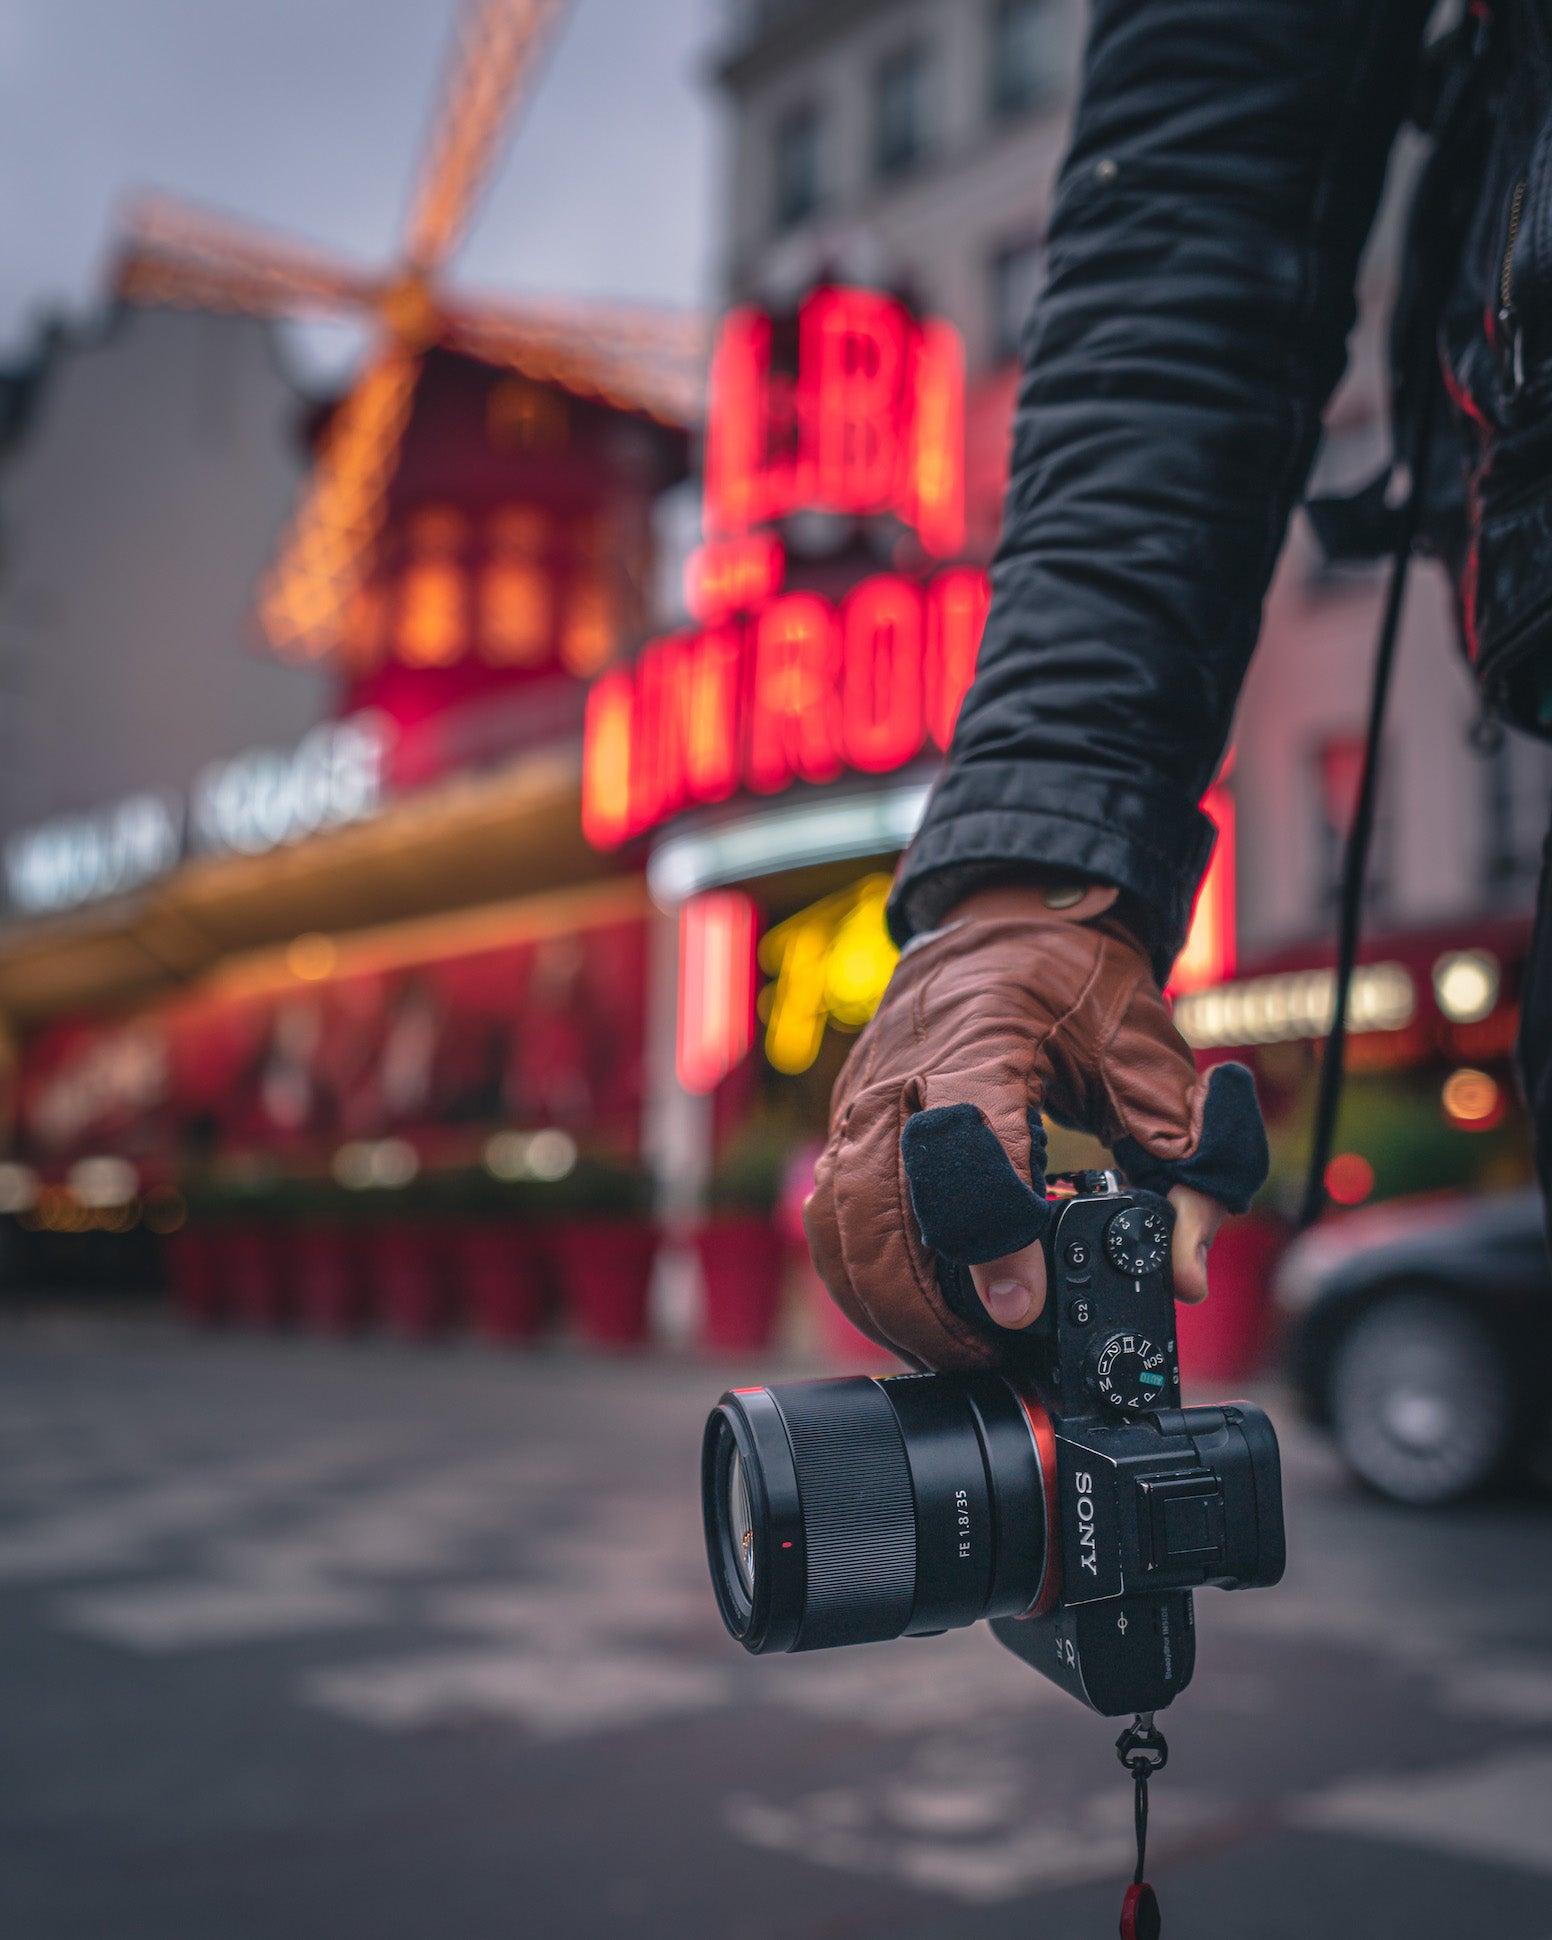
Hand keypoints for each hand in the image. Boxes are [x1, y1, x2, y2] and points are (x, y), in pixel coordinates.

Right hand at [803, 884, 1266, 1370]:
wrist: (1005, 920)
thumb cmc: (1075, 984)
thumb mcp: (1151, 1057)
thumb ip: (1187, 1156)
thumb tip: (1183, 1270)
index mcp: (980, 1044)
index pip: (966, 1152)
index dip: (990, 1241)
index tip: (1019, 1309)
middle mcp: (900, 1076)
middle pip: (879, 1209)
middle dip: (928, 1304)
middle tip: (992, 1352)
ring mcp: (860, 1103)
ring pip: (839, 1225)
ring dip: (887, 1302)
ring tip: (955, 1346)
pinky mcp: (846, 1128)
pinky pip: (830, 1218)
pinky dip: (860, 1278)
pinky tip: (912, 1312)